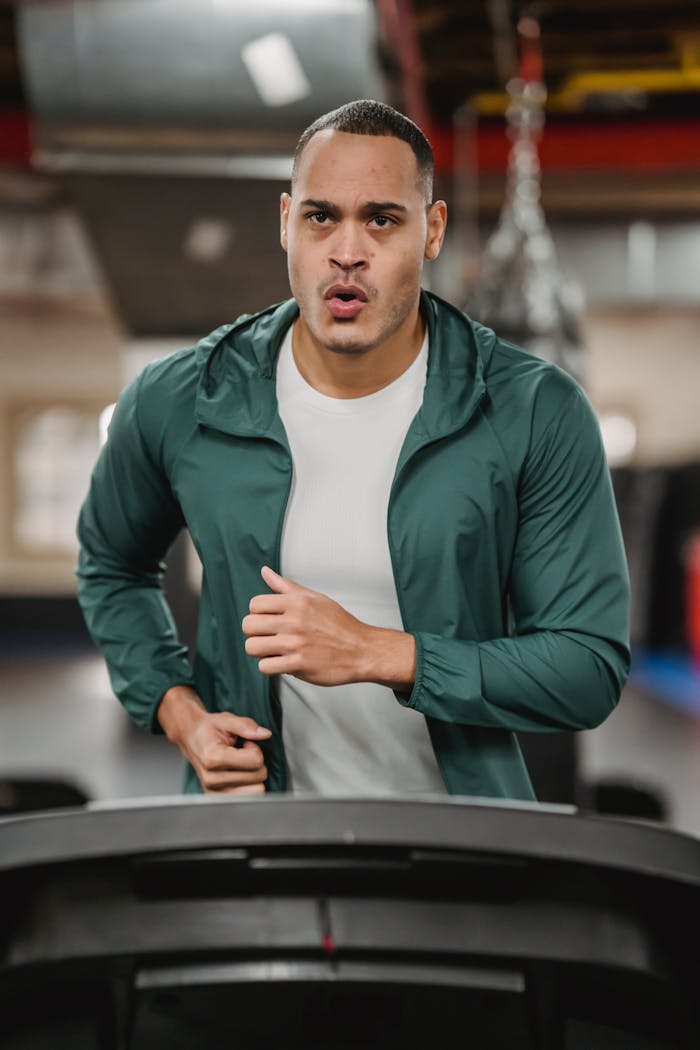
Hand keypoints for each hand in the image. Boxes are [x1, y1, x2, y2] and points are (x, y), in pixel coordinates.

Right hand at [157, 685, 270, 793]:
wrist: (191, 739)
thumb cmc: (209, 730)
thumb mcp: (226, 720)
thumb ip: (246, 726)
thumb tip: (265, 734)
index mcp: (213, 758)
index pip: (255, 760)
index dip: (255, 748)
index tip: (245, 744)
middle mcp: (212, 778)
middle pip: (258, 776)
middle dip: (256, 762)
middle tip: (241, 753)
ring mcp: (214, 791)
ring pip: (256, 790)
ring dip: (252, 774)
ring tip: (239, 763)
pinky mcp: (218, 799)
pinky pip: (248, 798)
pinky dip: (249, 785)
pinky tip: (237, 773)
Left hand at [242, 566, 415, 689]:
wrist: (362, 650)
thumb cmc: (340, 625)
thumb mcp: (315, 598)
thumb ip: (287, 586)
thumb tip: (265, 572)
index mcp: (297, 602)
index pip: (255, 604)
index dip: (258, 614)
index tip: (268, 620)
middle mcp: (294, 621)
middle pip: (248, 626)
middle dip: (255, 633)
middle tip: (269, 636)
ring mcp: (295, 643)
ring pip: (252, 647)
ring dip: (260, 651)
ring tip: (274, 650)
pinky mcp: (298, 664)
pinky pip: (265, 667)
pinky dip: (270, 667)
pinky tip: (282, 662)